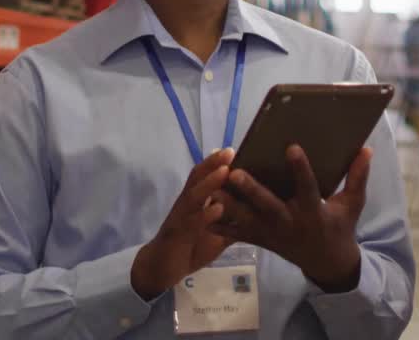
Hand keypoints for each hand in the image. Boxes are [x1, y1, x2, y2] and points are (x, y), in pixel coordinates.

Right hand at [131, 148, 235, 299]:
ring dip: (209, 183)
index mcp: (195, 202)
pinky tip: (218, 208)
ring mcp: (181, 218)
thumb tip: (256, 212)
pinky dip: (205, 215)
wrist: (162, 268)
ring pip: (193, 197)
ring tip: (225, 171)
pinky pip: (191, 223)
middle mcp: (187, 205)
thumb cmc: (191, 246)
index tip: (233, 150)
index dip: (215, 162)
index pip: (204, 176)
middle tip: (230, 151)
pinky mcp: (177, 235)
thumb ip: (233, 222)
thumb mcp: (217, 234)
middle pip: (197, 178)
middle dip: (212, 164)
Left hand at [210, 145, 372, 292]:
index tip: (291, 147)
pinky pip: (236, 232)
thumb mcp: (353, 204)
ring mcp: (271, 233)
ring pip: (245, 219)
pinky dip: (218, 222)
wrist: (326, 262)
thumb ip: (358, 177)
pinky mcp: (259, 239)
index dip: (300, 167)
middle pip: (267, 205)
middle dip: (250, 189)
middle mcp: (289, 222)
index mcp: (313, 211)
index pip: (307, 187)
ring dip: (227, 203)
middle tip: (234, 172)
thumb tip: (367, 149)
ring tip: (209, 185)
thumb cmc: (340, 226)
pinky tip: (201, 208)